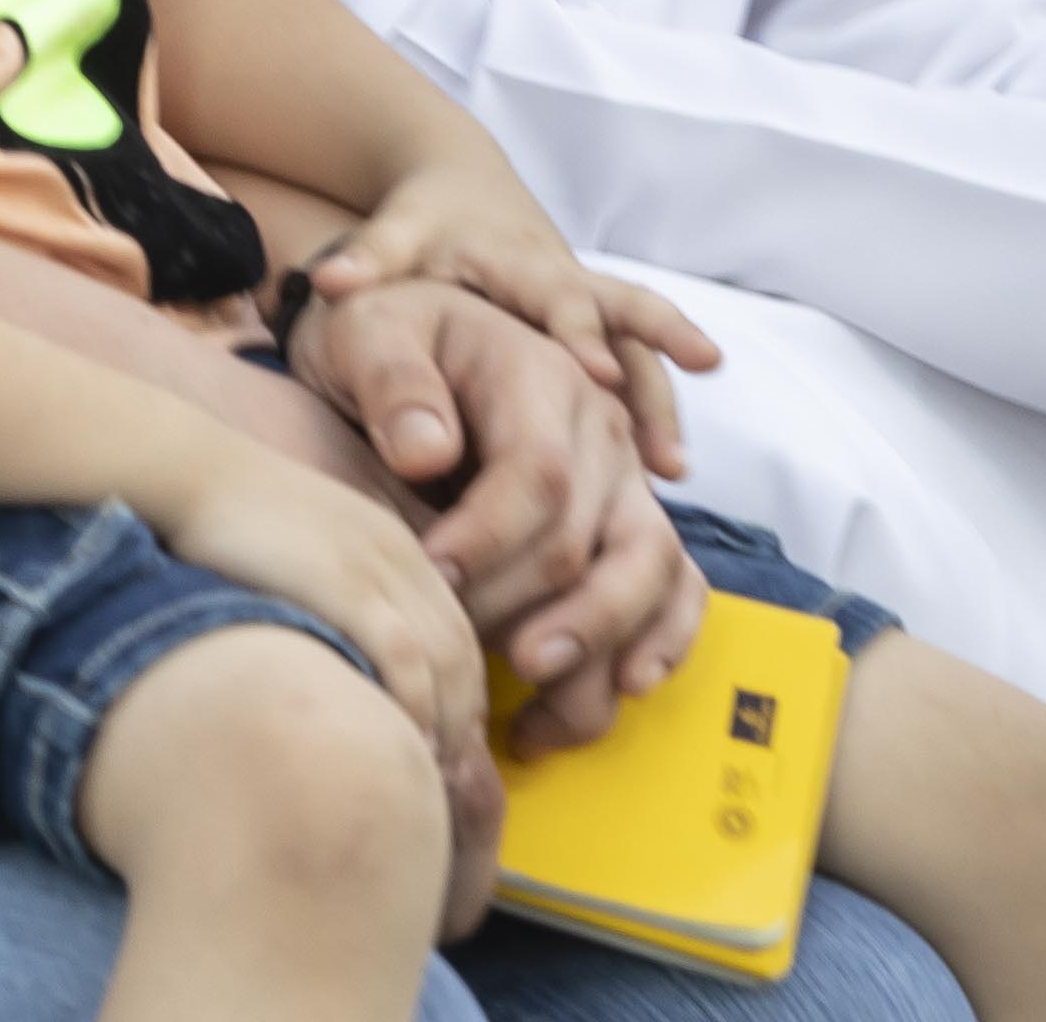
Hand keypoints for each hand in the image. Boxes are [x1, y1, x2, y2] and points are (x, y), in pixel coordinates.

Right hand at [147, 428, 501, 839]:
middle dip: (466, 727)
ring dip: (450, 729)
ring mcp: (376, 567)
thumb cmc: (223, 528)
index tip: (445, 755)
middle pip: (465, 654)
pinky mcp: (344, 581)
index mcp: (395, 548)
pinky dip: (416, 707)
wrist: (185, 473)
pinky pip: (404, 655)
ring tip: (431, 784)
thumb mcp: (297, 562)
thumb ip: (327, 609)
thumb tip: (333, 681)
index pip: (456, 636)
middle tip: (448, 788)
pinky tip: (403, 747)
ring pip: (448, 660)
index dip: (461, 702)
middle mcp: (401, 556)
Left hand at [287, 276, 706, 736]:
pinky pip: (677, 583)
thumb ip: (394, 384)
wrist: (406, 343)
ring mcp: (625, 479)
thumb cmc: (384, 344)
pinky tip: (623, 687)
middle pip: (594, 535)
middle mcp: (601, 428)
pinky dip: (661, 639)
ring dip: (599, 642)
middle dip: (528, 610)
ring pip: (650, 567)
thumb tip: (427, 452)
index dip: (487, 541)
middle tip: (464, 651)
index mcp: (543, 375)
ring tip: (538, 709)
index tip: (428, 581)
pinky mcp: (630, 521)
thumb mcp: (367, 335)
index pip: (537, 472)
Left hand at [300, 155, 721, 482]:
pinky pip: (632, 384)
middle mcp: (569, 286)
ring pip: (639, 361)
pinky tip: (652, 483)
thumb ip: (371, 256)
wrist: (459, 192)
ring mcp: (587, 315)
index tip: (597, 374)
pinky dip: (645, 427)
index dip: (579, 335)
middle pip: (626, 320)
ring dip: (658, 410)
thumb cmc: (424, 223)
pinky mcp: (587, 344)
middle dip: (653, 372)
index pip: (558, 296)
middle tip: (680, 419)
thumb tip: (332, 281)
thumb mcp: (395, 232)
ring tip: (673, 470)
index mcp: (522, 260)